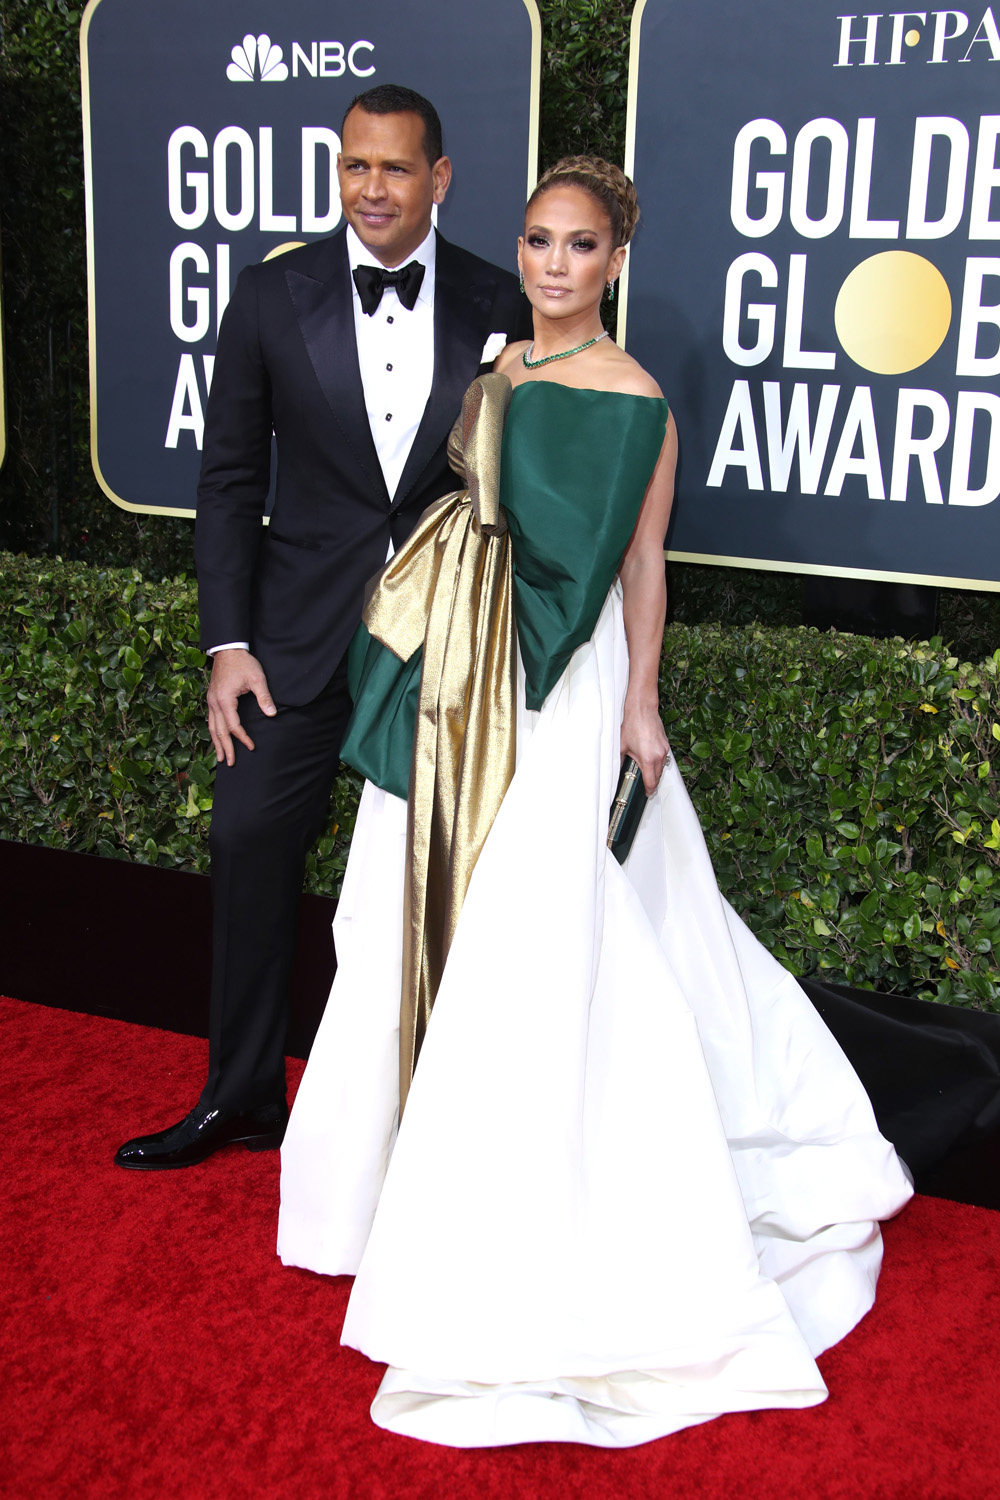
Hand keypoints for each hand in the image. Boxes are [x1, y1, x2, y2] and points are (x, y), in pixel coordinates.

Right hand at [206, 649, 275, 765]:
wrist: (228, 649)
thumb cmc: (243, 663)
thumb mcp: (257, 678)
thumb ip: (264, 697)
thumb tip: (272, 714)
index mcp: (224, 699)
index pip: (233, 725)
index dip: (242, 738)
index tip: (251, 747)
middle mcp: (214, 702)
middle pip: (218, 730)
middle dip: (225, 747)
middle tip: (230, 762)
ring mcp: (211, 700)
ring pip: (211, 727)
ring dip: (216, 743)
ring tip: (220, 757)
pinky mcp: (212, 698)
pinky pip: (211, 719)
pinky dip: (214, 732)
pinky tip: (217, 739)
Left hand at [621, 700, 670, 794]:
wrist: (642, 710)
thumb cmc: (633, 725)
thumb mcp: (622, 746)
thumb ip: (620, 760)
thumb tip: (618, 769)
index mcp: (648, 759)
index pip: (651, 781)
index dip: (648, 790)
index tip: (646, 793)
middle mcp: (658, 755)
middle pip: (658, 776)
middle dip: (652, 782)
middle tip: (646, 786)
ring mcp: (664, 749)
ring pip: (662, 767)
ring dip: (655, 772)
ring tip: (646, 772)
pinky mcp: (666, 744)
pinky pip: (663, 758)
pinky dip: (657, 762)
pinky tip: (650, 759)